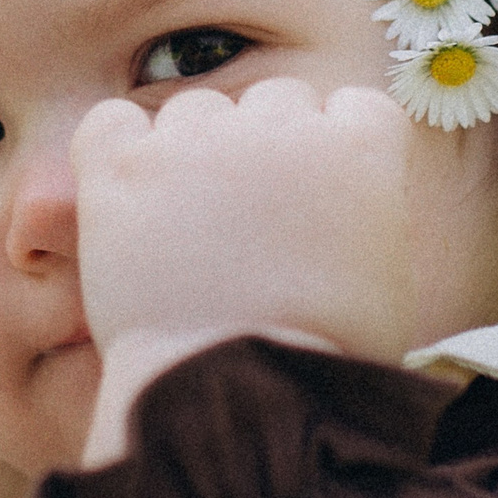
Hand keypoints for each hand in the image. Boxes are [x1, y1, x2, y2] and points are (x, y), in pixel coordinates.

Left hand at [68, 77, 411, 467]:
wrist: (236, 396)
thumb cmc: (320, 364)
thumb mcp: (385, 282)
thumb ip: (364, 211)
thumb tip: (335, 199)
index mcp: (363, 146)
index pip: (350, 108)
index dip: (332, 151)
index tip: (317, 198)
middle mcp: (284, 123)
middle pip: (274, 101)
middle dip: (263, 151)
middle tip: (246, 223)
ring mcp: (199, 138)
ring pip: (196, 109)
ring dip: (193, 153)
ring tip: (186, 233)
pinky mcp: (124, 164)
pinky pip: (112, 122)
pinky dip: (117, 150)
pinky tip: (128, 201)